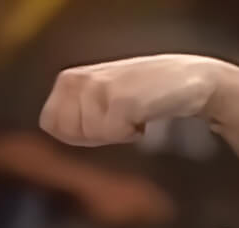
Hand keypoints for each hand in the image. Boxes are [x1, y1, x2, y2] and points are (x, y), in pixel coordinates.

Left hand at [39, 54, 224, 146]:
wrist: (189, 80)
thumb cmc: (141, 94)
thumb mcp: (96, 97)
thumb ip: (71, 113)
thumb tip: (48, 137)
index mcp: (68, 80)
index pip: (50, 124)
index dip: (76, 133)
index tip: (100, 119)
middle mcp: (79, 80)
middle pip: (69, 134)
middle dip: (95, 135)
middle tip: (118, 116)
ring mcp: (99, 88)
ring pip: (92, 136)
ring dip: (116, 132)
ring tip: (133, 111)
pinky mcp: (121, 99)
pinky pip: (114, 135)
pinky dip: (132, 132)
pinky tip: (144, 114)